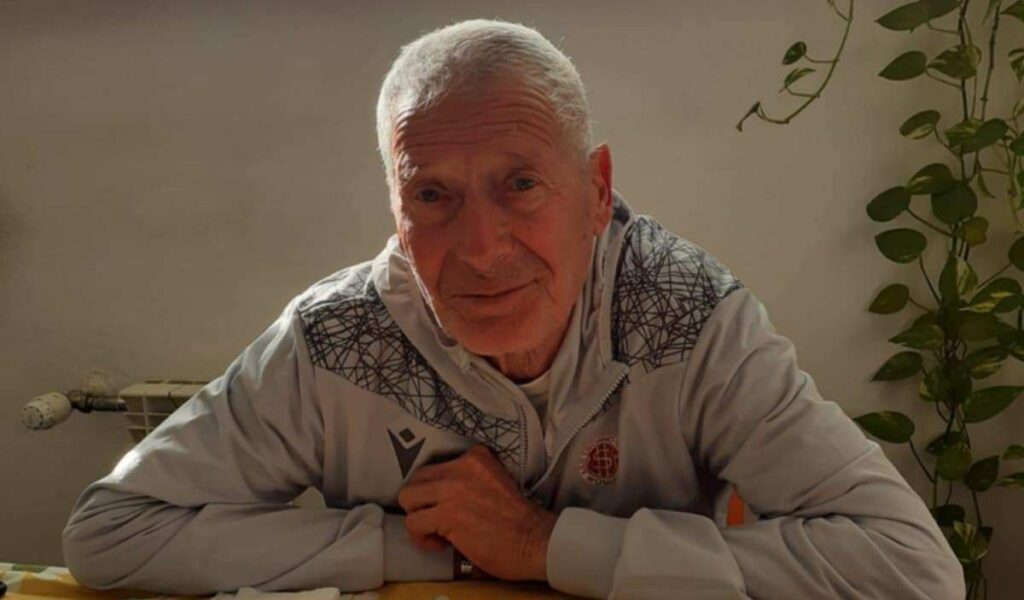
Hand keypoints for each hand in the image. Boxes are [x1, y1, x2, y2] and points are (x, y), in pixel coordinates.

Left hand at [397, 444, 557, 581]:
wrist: (535, 540)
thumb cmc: (518, 519)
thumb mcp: (496, 480)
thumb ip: (470, 479)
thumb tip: (442, 493)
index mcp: (475, 457)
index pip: (436, 466)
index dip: (436, 489)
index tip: (446, 503)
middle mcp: (461, 467)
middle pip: (417, 478)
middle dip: (421, 501)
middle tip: (436, 518)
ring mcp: (452, 489)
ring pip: (408, 498)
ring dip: (418, 518)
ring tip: (436, 532)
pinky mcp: (447, 515)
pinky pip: (413, 523)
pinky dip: (421, 538)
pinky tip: (441, 544)